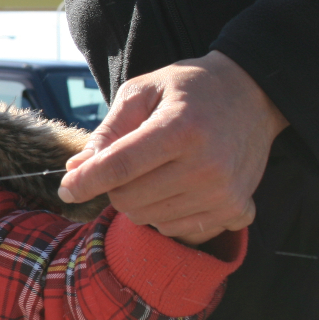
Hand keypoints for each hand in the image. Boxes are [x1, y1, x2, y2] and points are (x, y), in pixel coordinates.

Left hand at [58, 51, 287, 245]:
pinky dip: (166, 212)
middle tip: (128, 162)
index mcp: (180, 129)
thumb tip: (75, 170)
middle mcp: (206, 165)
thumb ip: (107, 132)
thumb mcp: (142, 92)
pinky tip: (180, 184)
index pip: (119, 167)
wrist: (253, 94)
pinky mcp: (235, 211)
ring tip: (161, 168)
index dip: (85, 182)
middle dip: (115, 186)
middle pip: (129, 200)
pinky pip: (176, 229)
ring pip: (149, 219)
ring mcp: (223, 193)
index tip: (65, 189)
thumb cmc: (189, 90)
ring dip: (141, 200)